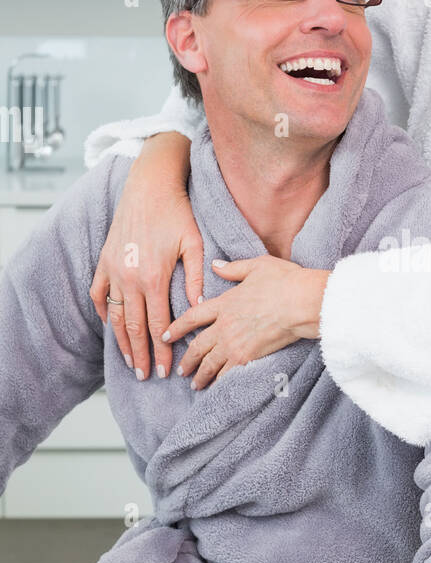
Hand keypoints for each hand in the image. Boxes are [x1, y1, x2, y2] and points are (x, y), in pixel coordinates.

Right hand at [89, 133, 201, 380]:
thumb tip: (200, 307)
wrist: (148, 186)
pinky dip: (103, 311)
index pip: (158, 325)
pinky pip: (99, 293)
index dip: (161, 351)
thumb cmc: (177, 212)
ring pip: (115, 316)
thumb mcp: (194, 244)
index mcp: (154, 278)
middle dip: (140, 355)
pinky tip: (110, 325)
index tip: (164, 370)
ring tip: (128, 361)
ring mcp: (113, 270)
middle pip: (134, 327)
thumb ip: (197, 278)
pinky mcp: (104, 260)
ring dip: (121, 341)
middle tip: (145, 376)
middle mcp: (130, 278)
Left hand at [163, 256, 331, 389]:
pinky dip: (219, 382)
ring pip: (209, 364)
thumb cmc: (284, 281)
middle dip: (187, 360)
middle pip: (197, 346)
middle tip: (180, 370)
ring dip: (199, 375)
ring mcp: (234, 343)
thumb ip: (233, 268)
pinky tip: (216, 389)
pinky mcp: (247, 357)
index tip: (165, 336)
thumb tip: (216, 264)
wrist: (301, 303)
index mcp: (224, 303)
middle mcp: (224, 326)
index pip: (192, 317)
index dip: (175, 328)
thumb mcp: (257, 266)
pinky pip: (227, 374)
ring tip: (194, 384)